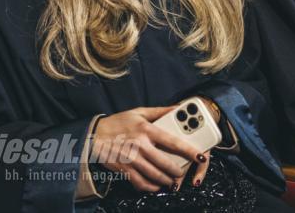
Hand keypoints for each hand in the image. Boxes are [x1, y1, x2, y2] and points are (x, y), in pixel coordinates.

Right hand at [92, 106, 207, 192]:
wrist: (94, 134)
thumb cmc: (119, 122)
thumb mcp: (140, 112)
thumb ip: (161, 111)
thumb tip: (179, 107)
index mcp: (146, 129)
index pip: (172, 141)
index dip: (188, 150)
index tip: (200, 156)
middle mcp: (140, 145)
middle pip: (165, 163)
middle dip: (177, 171)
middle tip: (182, 172)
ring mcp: (131, 159)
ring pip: (154, 175)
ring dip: (166, 181)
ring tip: (172, 181)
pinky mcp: (124, 169)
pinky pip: (140, 182)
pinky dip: (150, 187)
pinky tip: (156, 186)